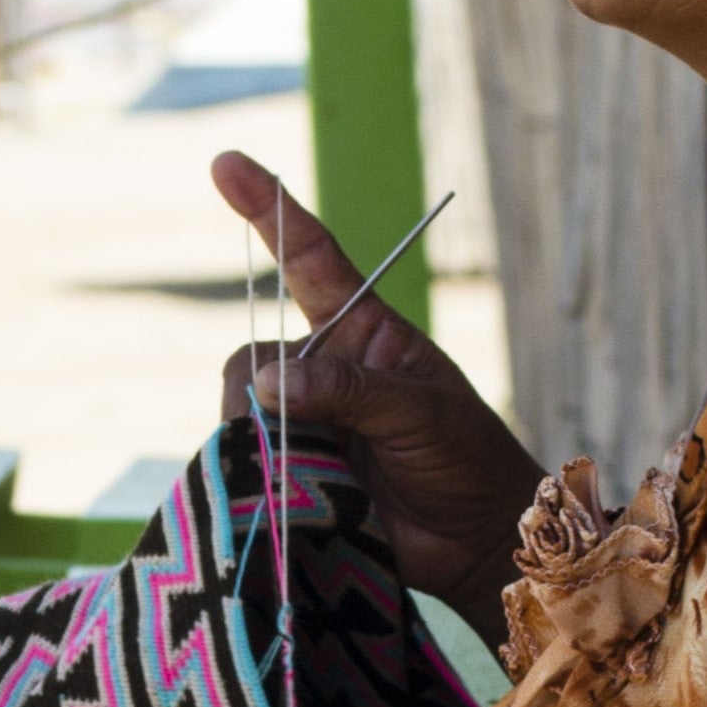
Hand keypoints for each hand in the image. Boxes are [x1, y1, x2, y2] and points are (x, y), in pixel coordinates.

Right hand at [211, 151, 542, 648]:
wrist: (480, 543)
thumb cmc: (468, 462)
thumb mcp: (422, 412)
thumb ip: (348, 391)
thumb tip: (269, 382)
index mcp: (365, 333)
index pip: (309, 257)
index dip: (268, 211)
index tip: (225, 163)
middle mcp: (326, 372)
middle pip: (255, 358)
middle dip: (259, 394)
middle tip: (294, 439)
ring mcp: (307, 424)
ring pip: (243, 415)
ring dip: (262, 447)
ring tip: (314, 483)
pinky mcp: (293, 476)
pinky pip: (244, 465)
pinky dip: (254, 482)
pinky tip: (285, 502)